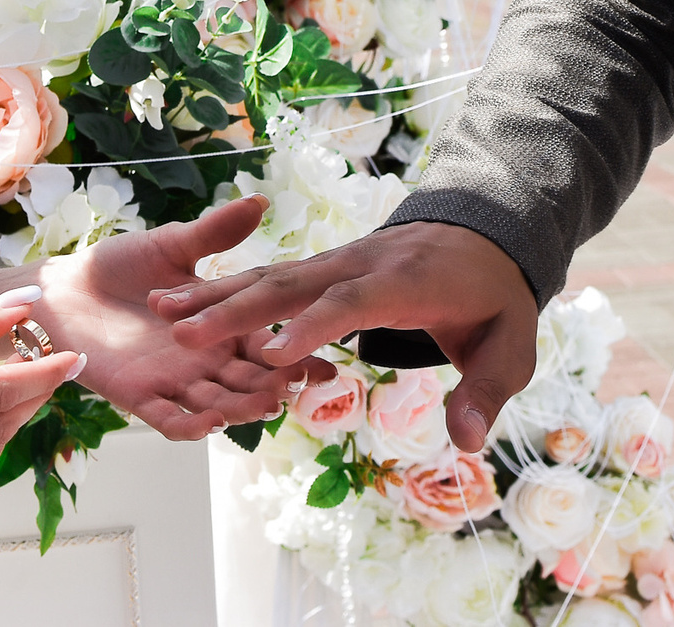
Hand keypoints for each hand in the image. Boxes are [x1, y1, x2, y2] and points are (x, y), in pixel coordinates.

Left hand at [35, 195, 320, 440]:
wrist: (63, 288)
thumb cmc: (118, 266)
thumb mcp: (172, 246)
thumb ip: (215, 234)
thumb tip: (259, 202)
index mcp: (219, 330)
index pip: (266, 347)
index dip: (296, 356)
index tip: (330, 363)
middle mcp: (203, 362)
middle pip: (247, 382)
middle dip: (274, 385)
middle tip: (299, 384)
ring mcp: (172, 381)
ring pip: (216, 405)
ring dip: (240, 408)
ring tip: (264, 403)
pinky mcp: (137, 395)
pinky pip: (167, 418)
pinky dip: (188, 425)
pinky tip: (208, 424)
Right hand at [151, 221, 538, 453]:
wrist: (486, 233)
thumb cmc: (496, 298)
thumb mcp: (511, 345)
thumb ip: (486, 391)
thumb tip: (467, 441)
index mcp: (405, 282)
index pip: (352, 302)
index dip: (313, 327)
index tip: (274, 357)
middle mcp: (360, 264)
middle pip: (292, 284)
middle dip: (236, 310)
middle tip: (184, 334)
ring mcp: (337, 260)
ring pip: (270, 275)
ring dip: (216, 294)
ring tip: (162, 312)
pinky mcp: (323, 265)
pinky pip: (270, 276)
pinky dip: (223, 287)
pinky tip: (180, 301)